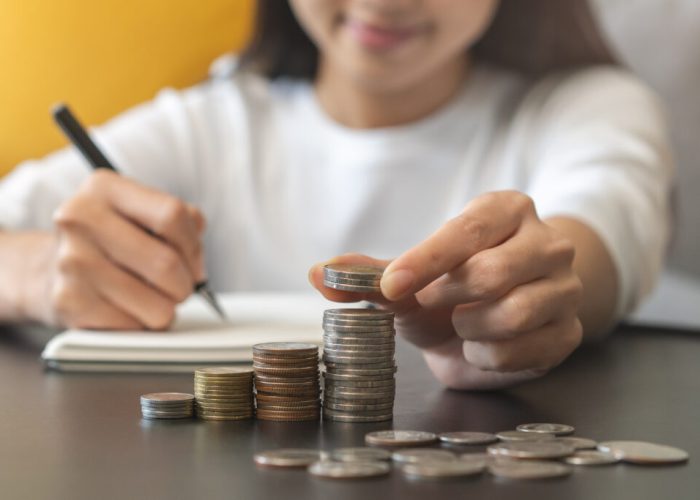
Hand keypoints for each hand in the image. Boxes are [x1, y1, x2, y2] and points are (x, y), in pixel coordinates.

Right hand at [38, 170, 205, 329]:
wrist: (47, 269)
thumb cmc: (110, 240)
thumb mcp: (140, 212)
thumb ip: (182, 221)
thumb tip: (197, 262)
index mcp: (104, 188)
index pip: (172, 216)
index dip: (193, 245)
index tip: (192, 259)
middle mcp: (80, 219)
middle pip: (166, 264)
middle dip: (185, 284)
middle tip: (179, 287)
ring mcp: (71, 262)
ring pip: (158, 305)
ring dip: (166, 309)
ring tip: (152, 298)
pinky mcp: (69, 302)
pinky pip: (134, 327)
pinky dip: (140, 323)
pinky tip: (126, 308)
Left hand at [309, 191, 582, 389]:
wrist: (487, 326)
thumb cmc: (446, 291)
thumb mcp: (406, 279)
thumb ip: (367, 275)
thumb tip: (319, 273)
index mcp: (505, 210)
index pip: (467, 230)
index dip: (426, 261)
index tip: (391, 286)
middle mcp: (545, 241)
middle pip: (494, 272)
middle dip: (449, 298)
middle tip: (436, 303)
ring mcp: (565, 286)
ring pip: (514, 313)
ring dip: (470, 329)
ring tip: (462, 323)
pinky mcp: (570, 330)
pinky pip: (528, 350)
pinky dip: (489, 357)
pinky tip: (483, 345)